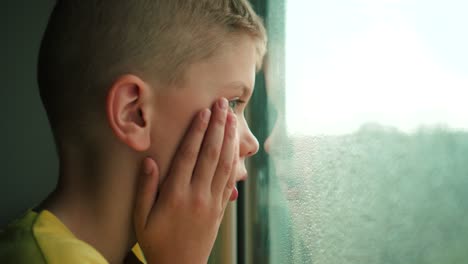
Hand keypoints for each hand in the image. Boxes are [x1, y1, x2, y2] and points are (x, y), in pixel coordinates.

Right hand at [133, 98, 237, 263]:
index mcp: (175, 195)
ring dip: (229, 139)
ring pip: (224, 164)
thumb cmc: (157, 242)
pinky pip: (230, 179)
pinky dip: (234, 160)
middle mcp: (197, 194)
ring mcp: (212, 201)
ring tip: (231, 118)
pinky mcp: (221, 207)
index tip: (203, 112)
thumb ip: (145, 189)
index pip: (189, 156)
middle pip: (210, 154)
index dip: (197, 131)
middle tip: (222, 105)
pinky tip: (235, 145)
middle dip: (217, 127)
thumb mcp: (141, 218)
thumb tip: (149, 160)